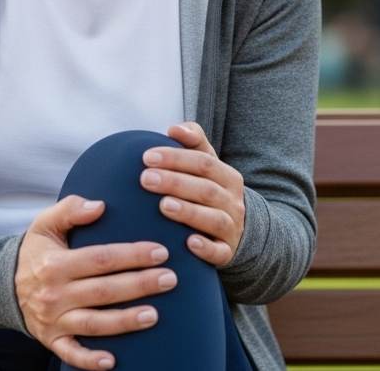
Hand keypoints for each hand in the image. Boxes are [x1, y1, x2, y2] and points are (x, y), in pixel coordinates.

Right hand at [16, 195, 176, 369]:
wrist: (2, 285)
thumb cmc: (35, 252)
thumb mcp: (45, 224)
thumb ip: (70, 209)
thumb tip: (99, 205)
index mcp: (54, 264)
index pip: (100, 259)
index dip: (132, 255)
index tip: (160, 251)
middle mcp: (53, 294)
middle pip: (103, 291)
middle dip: (139, 285)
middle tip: (170, 279)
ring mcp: (52, 320)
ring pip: (93, 324)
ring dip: (124, 321)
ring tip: (153, 315)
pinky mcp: (52, 340)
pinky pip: (71, 353)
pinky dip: (89, 360)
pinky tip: (112, 361)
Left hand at [141, 122, 245, 266]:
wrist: (233, 229)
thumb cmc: (208, 191)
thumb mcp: (206, 165)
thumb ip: (193, 142)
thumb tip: (174, 128)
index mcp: (228, 177)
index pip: (204, 163)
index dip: (176, 158)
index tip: (146, 156)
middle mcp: (233, 202)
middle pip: (206, 189)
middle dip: (175, 182)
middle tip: (145, 179)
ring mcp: (232, 228)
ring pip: (214, 219)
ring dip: (188, 212)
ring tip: (163, 206)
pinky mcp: (226, 252)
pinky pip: (219, 252)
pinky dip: (206, 248)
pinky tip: (188, 243)